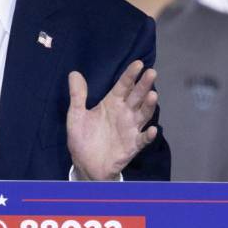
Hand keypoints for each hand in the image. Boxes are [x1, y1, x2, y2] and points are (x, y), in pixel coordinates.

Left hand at [66, 60, 158, 180]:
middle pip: (136, 96)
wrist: (84, 164)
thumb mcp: (76, 115)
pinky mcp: (132, 146)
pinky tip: (153, 130)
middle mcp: (124, 113)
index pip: (123, 86)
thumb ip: (77, 95)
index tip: (138, 63)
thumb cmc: (82, 138)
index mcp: (111, 104)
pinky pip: (142, 140)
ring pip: (143, 115)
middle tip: (151, 72)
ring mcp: (130, 129)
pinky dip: (148, 135)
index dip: (130, 75)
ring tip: (153, 95)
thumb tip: (74, 73)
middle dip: (144, 85)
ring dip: (149, 106)